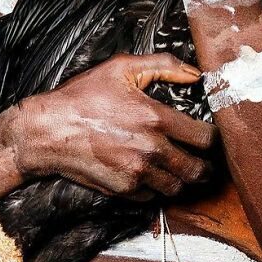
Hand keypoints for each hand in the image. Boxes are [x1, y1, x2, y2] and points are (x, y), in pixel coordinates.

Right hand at [19, 52, 217, 199]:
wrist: (47, 131)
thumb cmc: (82, 97)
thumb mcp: (121, 68)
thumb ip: (163, 65)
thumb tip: (196, 73)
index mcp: (155, 118)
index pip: (205, 138)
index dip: (214, 139)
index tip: (212, 137)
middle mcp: (151, 149)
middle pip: (198, 169)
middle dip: (205, 166)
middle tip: (204, 161)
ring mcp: (137, 173)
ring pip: (177, 187)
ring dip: (182, 179)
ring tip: (179, 169)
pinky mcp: (124, 190)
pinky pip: (153, 196)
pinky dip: (156, 188)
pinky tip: (151, 174)